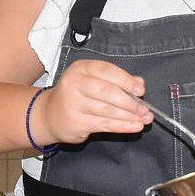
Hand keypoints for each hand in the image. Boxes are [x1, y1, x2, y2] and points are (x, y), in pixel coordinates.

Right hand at [34, 59, 154, 144]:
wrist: (49, 115)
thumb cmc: (76, 95)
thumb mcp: (93, 81)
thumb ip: (116, 80)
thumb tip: (139, 83)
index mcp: (81, 68)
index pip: (106, 71)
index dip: (126, 80)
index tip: (141, 90)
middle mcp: (74, 84)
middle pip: (107, 92)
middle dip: (130, 102)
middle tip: (145, 110)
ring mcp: (73, 103)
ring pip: (107, 111)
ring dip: (129, 116)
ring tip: (144, 120)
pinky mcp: (76, 122)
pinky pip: (104, 124)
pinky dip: (122, 126)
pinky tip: (134, 127)